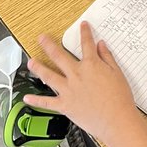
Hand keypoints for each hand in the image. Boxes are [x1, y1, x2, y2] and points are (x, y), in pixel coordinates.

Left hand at [25, 24, 137, 140]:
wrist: (116, 120)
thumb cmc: (119, 98)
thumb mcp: (117, 73)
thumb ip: (107, 57)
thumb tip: (101, 45)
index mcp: (91, 65)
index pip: (87, 44)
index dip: (85, 33)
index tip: (82, 26)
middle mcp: (76, 75)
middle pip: (59, 56)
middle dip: (49, 45)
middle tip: (41, 38)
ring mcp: (68, 90)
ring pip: (49, 76)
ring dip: (38, 67)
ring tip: (31, 62)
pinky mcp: (65, 105)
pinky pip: (47, 102)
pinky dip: (36, 100)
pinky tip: (27, 97)